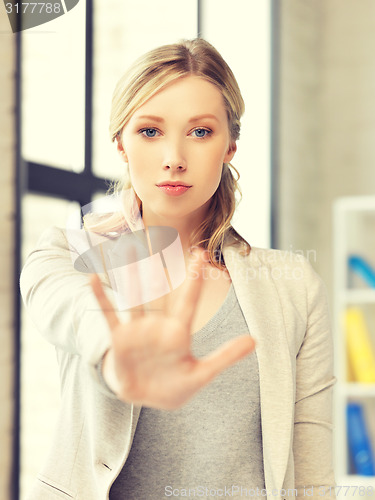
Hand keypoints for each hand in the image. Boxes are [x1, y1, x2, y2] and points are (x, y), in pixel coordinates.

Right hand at [90, 248, 254, 409]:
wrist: (146, 399)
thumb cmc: (175, 386)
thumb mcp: (202, 375)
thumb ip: (226, 357)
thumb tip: (256, 340)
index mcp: (179, 332)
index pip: (189, 299)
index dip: (195, 277)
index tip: (200, 252)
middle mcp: (158, 325)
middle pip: (159, 291)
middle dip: (159, 267)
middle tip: (159, 239)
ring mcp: (137, 330)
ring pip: (133, 297)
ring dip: (130, 275)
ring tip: (128, 249)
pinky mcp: (119, 339)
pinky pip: (109, 314)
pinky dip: (101, 297)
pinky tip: (94, 277)